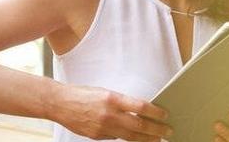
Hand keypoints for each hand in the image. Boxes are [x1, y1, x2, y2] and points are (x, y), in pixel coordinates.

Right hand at [49, 84, 172, 140]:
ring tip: (157, 140)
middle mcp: (109, 114)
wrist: (60, 103)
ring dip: (146, 139)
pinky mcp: (97, 136)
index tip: (165, 115)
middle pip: (139, 125)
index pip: (140, 106)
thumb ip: (120, 102)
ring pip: (130, 136)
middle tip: (168, 132)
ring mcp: (103, 127)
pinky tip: (136, 138)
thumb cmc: (82, 94)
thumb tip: (137, 111)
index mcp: (112, 98)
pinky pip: (117, 138)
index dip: (155, 112)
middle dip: (156, 130)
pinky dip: (127, 138)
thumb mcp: (104, 92)